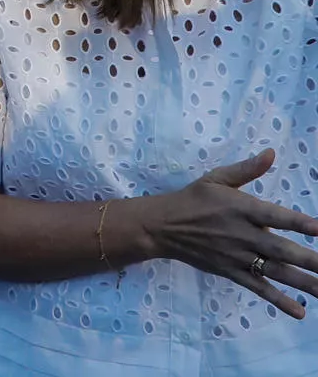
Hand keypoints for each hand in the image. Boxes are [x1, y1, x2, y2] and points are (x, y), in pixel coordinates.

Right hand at [139, 149, 317, 316]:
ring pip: (277, 272)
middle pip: (282, 250)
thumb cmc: (193, 199)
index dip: (299, 223)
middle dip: (310, 260)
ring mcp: (238, 257)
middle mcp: (243, 235)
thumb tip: (271, 153)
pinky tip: (300, 312)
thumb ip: (247, 169)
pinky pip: (259, 288)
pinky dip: (279, 300)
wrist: (162, 226)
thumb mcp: (216, 178)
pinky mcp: (232, 272)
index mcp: (241, 208)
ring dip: (304, 283)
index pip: (276, 216)